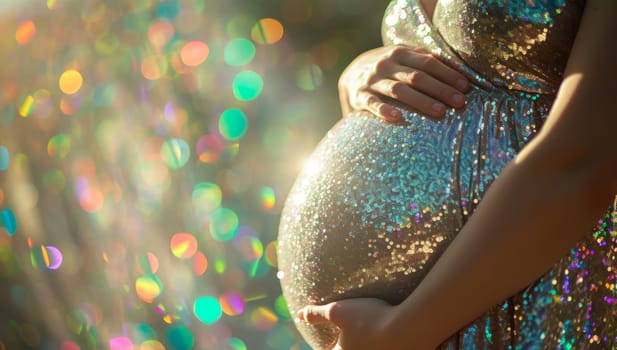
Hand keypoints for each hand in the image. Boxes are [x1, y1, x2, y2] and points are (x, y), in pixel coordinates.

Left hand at [298, 298, 409, 349]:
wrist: (410, 328)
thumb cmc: (370, 319)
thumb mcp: (338, 311)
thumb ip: (317, 314)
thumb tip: (299, 315)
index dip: (326, 347)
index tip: (326, 343)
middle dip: (344, 345)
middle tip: (346, 337)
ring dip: (365, 344)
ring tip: (366, 335)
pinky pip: (384, 348)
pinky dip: (383, 344)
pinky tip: (387, 336)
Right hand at [339, 45, 469, 121]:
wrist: (351, 74)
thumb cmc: (390, 70)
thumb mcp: (405, 59)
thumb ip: (427, 62)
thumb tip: (463, 77)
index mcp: (401, 52)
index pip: (429, 62)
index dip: (448, 74)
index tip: (466, 88)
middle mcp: (386, 64)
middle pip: (417, 76)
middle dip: (441, 89)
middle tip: (460, 102)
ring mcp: (373, 80)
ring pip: (399, 90)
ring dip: (421, 101)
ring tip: (440, 111)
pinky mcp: (360, 96)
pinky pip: (373, 104)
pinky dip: (384, 110)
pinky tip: (397, 118)